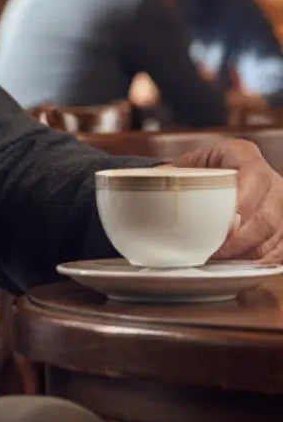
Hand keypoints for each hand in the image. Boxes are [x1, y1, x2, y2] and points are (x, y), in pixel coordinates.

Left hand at [167, 137, 282, 261]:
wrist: (213, 180)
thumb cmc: (199, 172)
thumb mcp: (185, 165)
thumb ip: (169, 175)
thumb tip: (151, 184)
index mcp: (243, 155)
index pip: (254, 175)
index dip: (246, 200)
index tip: (229, 222)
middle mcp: (271, 179)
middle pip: (269, 214)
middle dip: (243, 238)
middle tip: (217, 252)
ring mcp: (281, 205)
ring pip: (276, 234)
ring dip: (249, 253)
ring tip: (222, 262)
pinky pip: (280, 250)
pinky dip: (260, 262)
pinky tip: (238, 266)